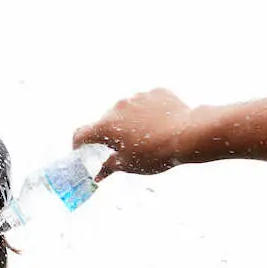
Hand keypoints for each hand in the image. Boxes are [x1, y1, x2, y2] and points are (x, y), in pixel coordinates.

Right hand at [73, 88, 198, 178]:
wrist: (188, 135)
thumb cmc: (155, 154)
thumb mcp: (128, 165)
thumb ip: (109, 167)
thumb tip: (99, 175)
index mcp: (106, 126)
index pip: (81, 133)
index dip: (78, 144)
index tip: (82, 150)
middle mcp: (117, 107)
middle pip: (105, 121)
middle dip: (110, 133)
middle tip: (122, 147)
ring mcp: (137, 97)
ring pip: (126, 110)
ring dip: (129, 121)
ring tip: (145, 136)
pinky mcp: (156, 92)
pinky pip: (146, 103)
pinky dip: (147, 112)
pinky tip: (159, 124)